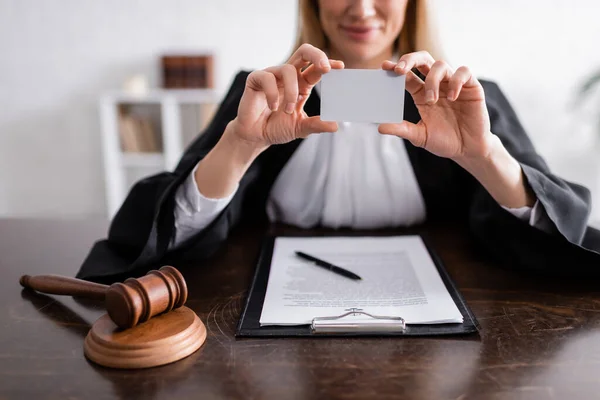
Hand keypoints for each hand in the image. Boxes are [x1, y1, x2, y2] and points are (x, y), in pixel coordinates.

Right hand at [227, 44, 343, 149]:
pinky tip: (273, 108)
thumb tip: (335, 126)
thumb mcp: (301, 128)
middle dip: (317, 55)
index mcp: (301, 83)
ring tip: (289, 110)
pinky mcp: (256, 79)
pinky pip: (267, 78)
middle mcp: (288, 76)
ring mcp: (272, 76)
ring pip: (288, 69)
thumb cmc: (277, 128)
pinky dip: (272, 94)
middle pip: (304, 52)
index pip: (316, 67)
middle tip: (325, 68)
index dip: (328, 63)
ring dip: (292, 91)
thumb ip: (317, 125)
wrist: (255, 136)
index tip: (341, 67)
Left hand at [379, 51, 493, 161]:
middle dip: (410, 60)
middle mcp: (436, 85)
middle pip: (423, 60)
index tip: (385, 67)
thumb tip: (380, 127)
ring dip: (432, 80)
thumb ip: (402, 130)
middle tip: (400, 70)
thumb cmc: (444, 141)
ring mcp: (453, 84)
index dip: (396, 68)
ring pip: (440, 65)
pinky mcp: (471, 87)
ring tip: (431, 101)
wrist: (468, 149)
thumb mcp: (420, 136)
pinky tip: (452, 97)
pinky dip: (456, 81)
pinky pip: (463, 72)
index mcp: (421, 94)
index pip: (407, 76)